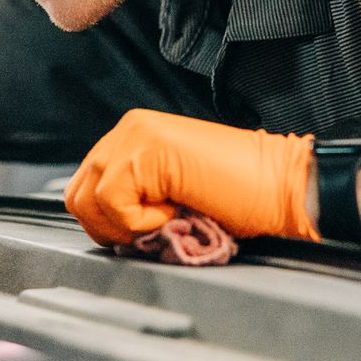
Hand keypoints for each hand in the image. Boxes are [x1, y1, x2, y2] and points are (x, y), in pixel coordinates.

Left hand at [63, 109, 316, 246]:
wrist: (284, 188)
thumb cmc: (242, 199)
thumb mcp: (173, 197)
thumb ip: (134, 199)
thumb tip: (103, 229)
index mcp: (134, 137)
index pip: (85, 188)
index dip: (109, 224)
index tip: (148, 231)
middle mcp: (129, 129)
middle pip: (77, 195)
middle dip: (110, 228)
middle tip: (155, 231)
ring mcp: (136, 135)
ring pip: (88, 200)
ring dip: (126, 225)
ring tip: (169, 218)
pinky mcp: (146, 150)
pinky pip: (112, 201)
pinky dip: (141, 221)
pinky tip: (176, 210)